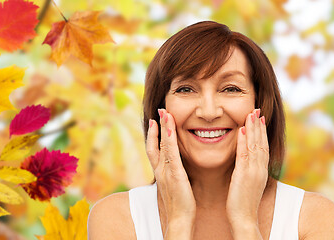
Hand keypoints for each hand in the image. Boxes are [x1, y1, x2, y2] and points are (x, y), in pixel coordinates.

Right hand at [146, 109, 195, 236]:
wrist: (178, 220)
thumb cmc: (179, 206)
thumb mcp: (174, 187)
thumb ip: (173, 176)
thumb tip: (176, 170)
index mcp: (161, 172)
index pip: (154, 149)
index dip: (153, 135)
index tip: (155, 122)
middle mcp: (160, 170)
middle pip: (155, 144)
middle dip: (156, 127)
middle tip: (159, 111)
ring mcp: (166, 171)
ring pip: (162, 145)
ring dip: (163, 128)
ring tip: (165, 113)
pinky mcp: (175, 174)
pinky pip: (171, 153)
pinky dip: (170, 139)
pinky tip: (171, 128)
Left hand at [226, 109, 268, 237]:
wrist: (244, 219)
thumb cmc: (242, 203)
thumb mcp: (247, 184)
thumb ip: (247, 171)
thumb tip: (243, 162)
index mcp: (260, 171)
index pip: (263, 147)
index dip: (261, 132)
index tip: (259, 118)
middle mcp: (260, 169)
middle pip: (261, 143)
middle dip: (259, 125)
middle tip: (257, 109)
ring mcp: (254, 172)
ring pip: (256, 145)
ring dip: (254, 128)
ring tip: (251, 113)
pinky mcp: (245, 175)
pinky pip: (245, 154)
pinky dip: (245, 141)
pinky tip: (242, 129)